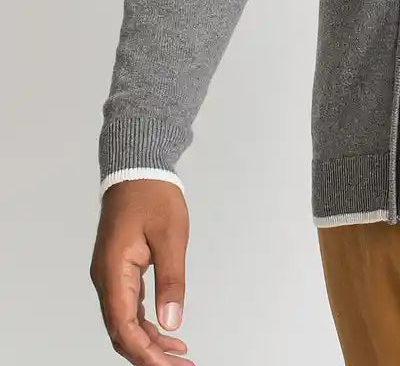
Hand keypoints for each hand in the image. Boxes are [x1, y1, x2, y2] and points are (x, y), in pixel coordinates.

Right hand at [90, 179, 192, 364]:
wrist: (138, 168)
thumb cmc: (153, 195)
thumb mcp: (171, 235)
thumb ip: (171, 279)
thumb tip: (172, 322)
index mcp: (113, 271)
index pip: (123, 326)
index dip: (145, 352)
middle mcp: (106, 278)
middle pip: (121, 332)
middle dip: (149, 355)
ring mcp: (110, 276)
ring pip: (125, 323)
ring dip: (149, 342)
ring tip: (178, 356)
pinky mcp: (119, 271)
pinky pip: (129, 307)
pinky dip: (146, 324)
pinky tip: (166, 333)